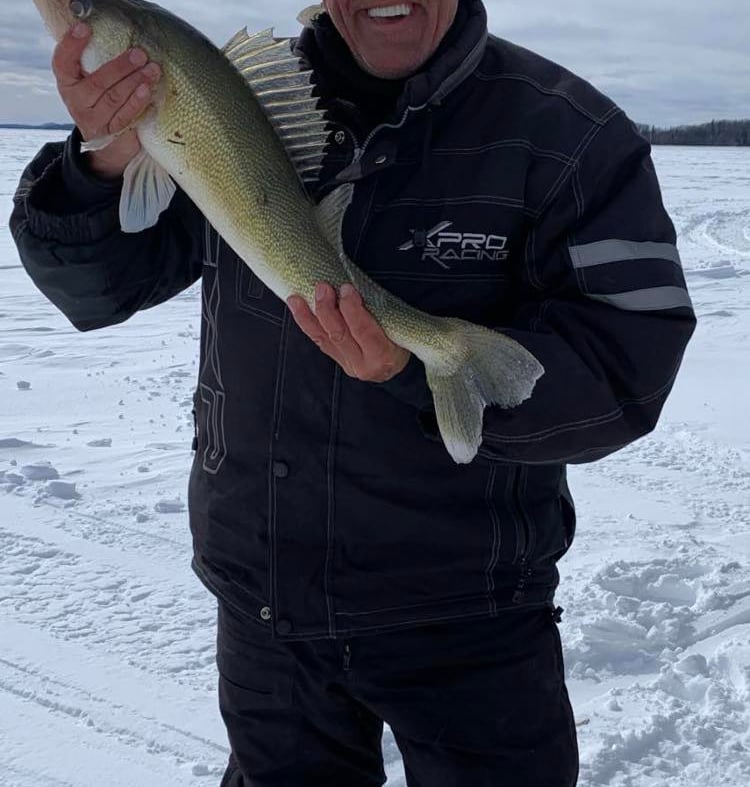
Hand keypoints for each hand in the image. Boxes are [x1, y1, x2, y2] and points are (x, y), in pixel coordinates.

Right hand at [52, 23, 160, 177]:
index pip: (63, 61)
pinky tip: (148, 90)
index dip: (72, 44)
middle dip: (121, 67)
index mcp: (67, 82)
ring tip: (152, 70)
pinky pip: (126, 116)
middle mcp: (76, 101)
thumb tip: (117, 39)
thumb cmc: (98, 99)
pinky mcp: (110, 132)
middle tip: (140, 54)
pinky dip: (138, 102)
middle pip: (98, 83)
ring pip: (114, 99)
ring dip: (135, 82)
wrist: (103, 140)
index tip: (85, 28)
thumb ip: (94, 63)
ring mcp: (92, 119)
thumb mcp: (89, 80)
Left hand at [288, 282, 409, 382]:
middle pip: (339, 334)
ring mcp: (348, 365)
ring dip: (308, 316)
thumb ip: (381, 312)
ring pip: (324, 339)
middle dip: (327, 309)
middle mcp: (363, 365)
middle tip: (322, 287)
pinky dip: (306, 323)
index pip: (363, 330)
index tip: (347, 289)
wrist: (396, 366)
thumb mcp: (400, 328)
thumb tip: (355, 286)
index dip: (352, 309)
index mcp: (383, 355)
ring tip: (297, 298)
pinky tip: (297, 308)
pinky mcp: (337, 361)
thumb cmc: (402, 340)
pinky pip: (319, 341)